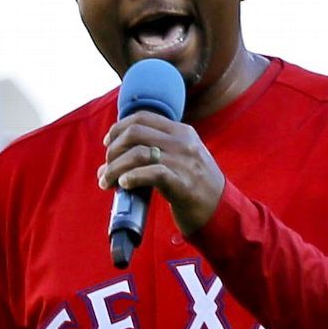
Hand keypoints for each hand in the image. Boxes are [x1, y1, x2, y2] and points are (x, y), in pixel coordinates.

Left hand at [99, 112, 224, 234]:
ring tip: (106, 182)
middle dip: (113, 151)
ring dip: (115, 168)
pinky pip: (151, 173)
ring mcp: (184, 162)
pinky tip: (124, 185)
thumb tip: (119, 154)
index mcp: (183, 132)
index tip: (107, 143)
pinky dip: (132, 177)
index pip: (142, 117)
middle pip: (135, 133)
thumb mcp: (186, 156)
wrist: (221, 211)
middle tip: (106, 168)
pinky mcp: (183, 184)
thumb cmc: (196, 186)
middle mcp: (183, 142)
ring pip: (137, 154)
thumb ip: (161, 148)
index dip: (118, 128)